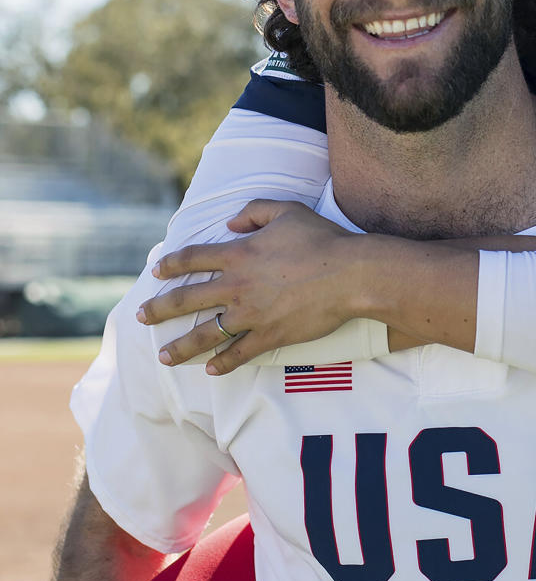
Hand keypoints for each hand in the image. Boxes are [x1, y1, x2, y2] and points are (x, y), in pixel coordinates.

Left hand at [140, 200, 368, 374]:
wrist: (349, 274)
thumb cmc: (321, 238)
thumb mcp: (287, 210)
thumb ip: (254, 210)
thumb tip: (230, 221)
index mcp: (238, 253)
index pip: (193, 258)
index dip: (171, 263)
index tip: (155, 271)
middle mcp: (237, 285)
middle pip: (186, 299)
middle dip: (159, 309)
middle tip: (142, 316)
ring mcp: (251, 314)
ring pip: (205, 334)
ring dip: (181, 347)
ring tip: (164, 357)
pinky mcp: (270, 336)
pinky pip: (239, 353)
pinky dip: (224, 363)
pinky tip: (211, 370)